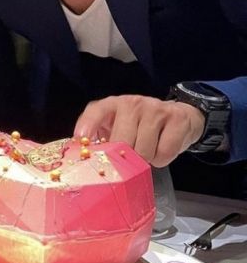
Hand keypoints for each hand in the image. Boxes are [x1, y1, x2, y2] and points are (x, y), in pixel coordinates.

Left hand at [74, 95, 204, 166]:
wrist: (180, 117)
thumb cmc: (141, 126)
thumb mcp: (118, 125)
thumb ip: (101, 135)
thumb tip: (84, 155)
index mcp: (113, 104)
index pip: (97, 111)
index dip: (88, 124)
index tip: (81, 139)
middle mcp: (132, 103)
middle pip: (121, 141)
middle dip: (124, 158)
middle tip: (129, 157)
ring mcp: (155, 109)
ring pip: (143, 150)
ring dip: (146, 159)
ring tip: (148, 150)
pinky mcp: (176, 119)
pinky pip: (164, 152)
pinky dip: (162, 159)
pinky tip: (161, 149)